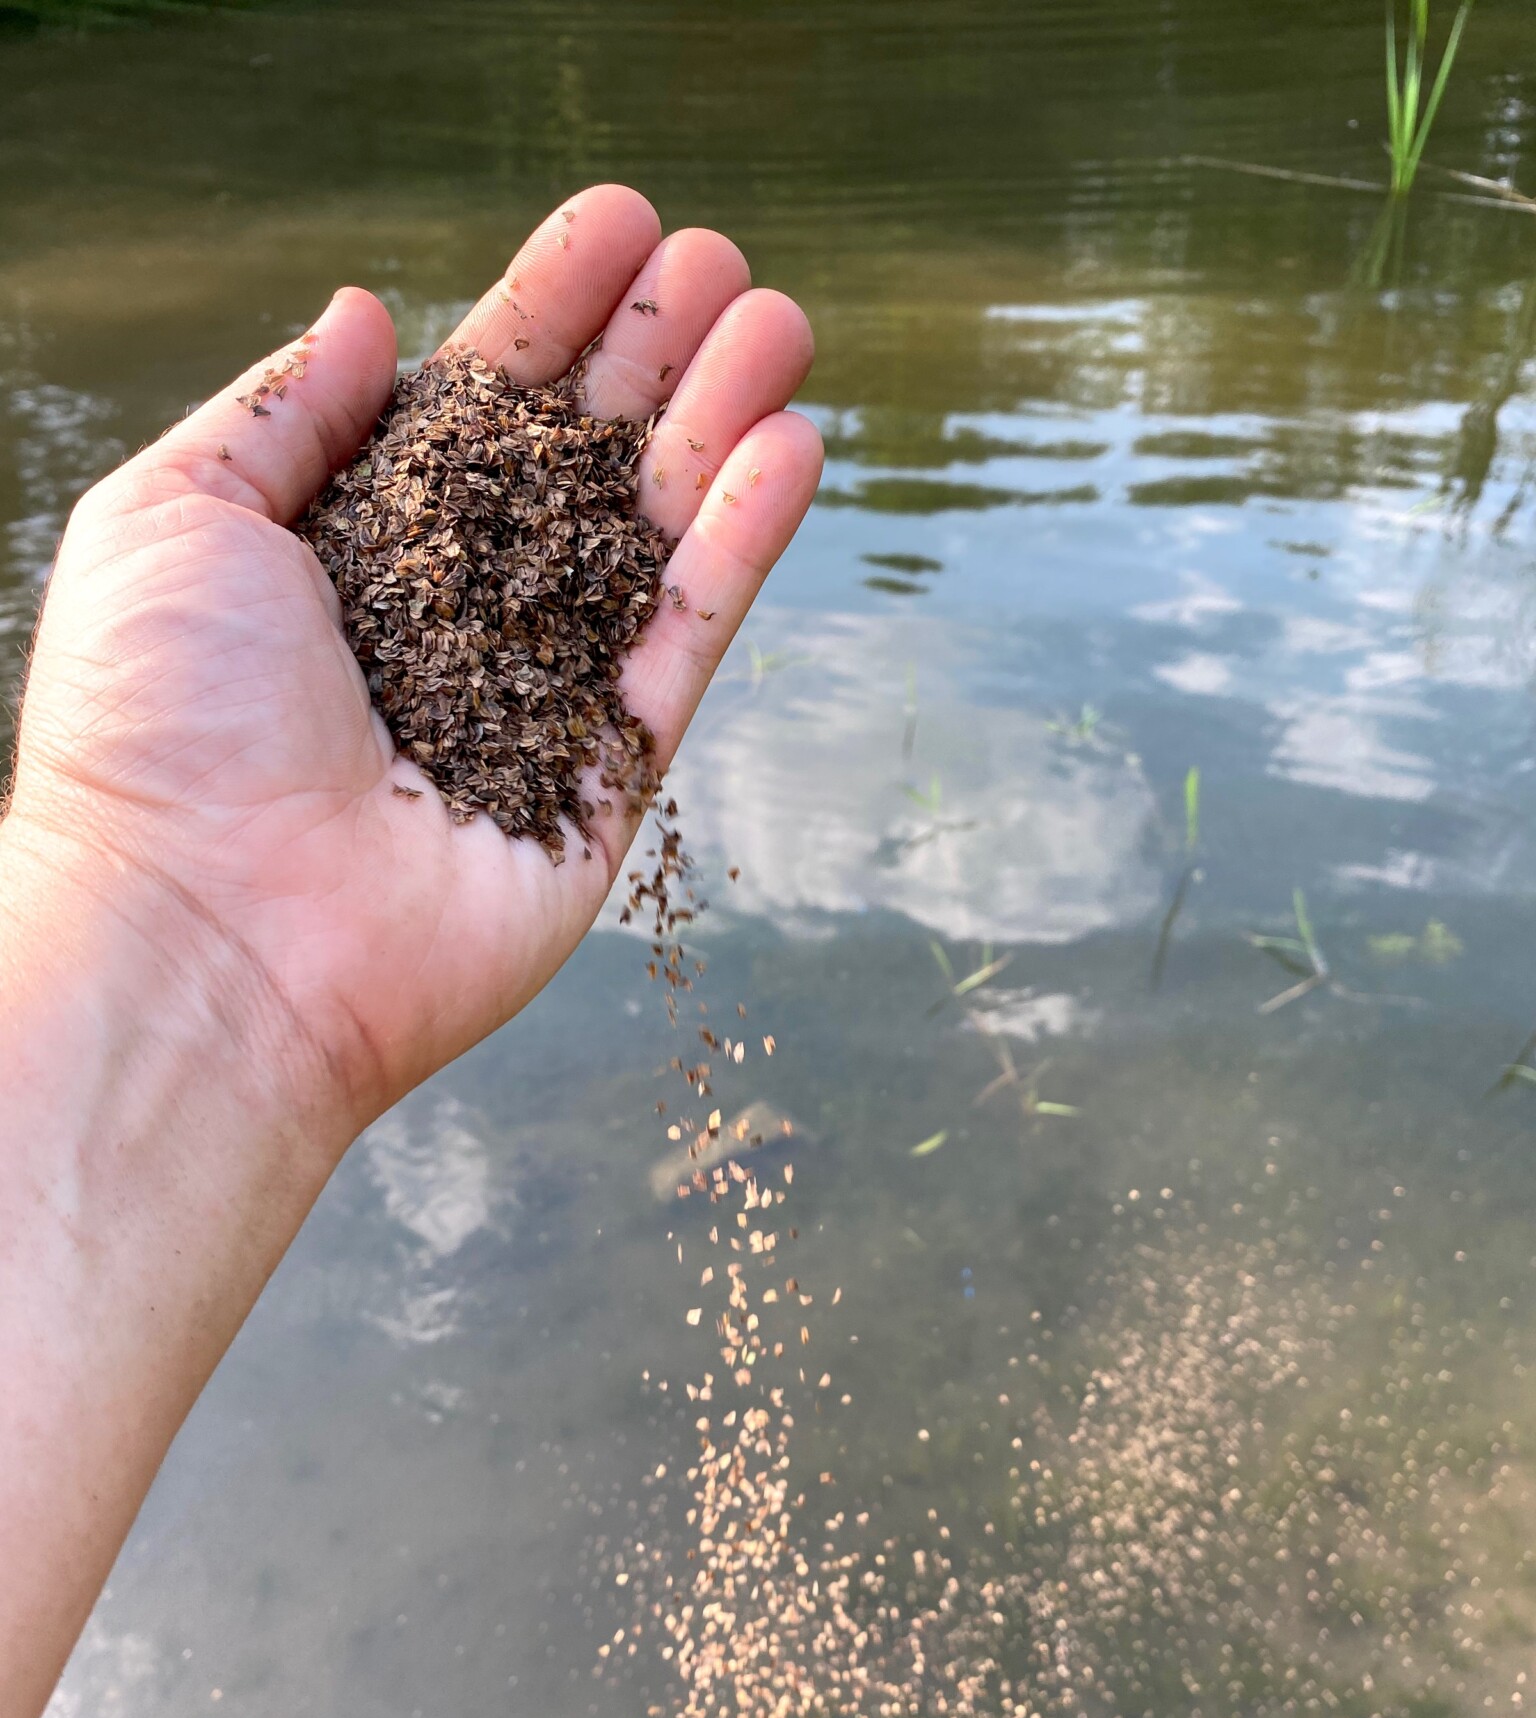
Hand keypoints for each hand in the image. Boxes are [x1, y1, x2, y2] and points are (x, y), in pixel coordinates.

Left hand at [5, 186, 819, 1140]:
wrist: (206, 939)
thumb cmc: (158, 728)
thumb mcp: (171, 517)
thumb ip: (283, 410)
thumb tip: (370, 312)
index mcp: (352, 550)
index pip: (473, 407)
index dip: (549, 308)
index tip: (623, 224)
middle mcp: (453, 618)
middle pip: (577, 463)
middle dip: (654, 356)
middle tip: (725, 261)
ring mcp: (536, 704)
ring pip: (648, 543)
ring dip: (720, 429)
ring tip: (783, 323)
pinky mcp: (604, 786)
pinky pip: (682, 649)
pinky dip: (738, 552)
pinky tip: (788, 450)